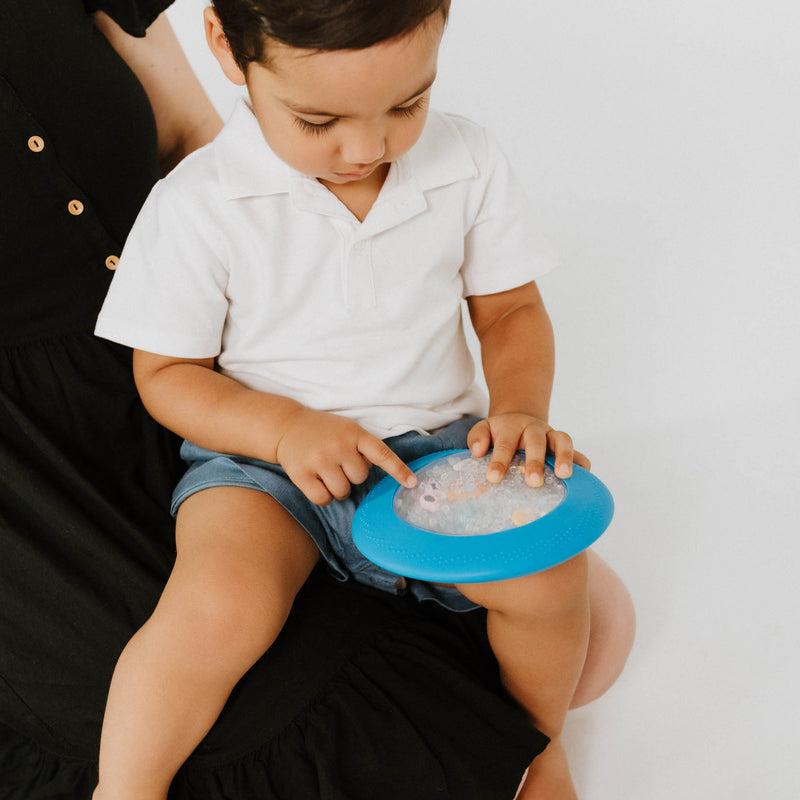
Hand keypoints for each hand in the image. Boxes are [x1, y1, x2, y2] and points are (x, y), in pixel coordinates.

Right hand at [275, 408, 416, 504]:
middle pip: (360, 479)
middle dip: (350, 475)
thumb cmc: (323, 431)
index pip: (382, 454)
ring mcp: (320, 459)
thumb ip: (363, 447)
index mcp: (354, 433)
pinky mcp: (302, 473)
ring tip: (325, 470)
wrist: (286, 426)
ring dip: (337, 488)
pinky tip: (315, 481)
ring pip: (342, 492)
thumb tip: (376, 472)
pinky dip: (323, 497)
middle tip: (336, 462)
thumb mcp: (347, 429)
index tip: (413, 483)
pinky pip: (324, 499)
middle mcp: (338, 445)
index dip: (399, 470)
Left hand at [467, 413, 590, 486]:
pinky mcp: (565, 447)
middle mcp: (534, 429)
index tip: (493, 478)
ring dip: (565, 456)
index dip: (500, 460)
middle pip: (536, 441)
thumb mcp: (484, 428)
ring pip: (563, 440)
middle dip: (535, 462)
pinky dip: (582, 464)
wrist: (520, 420)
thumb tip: (477, 451)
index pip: (506, 443)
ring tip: (564, 475)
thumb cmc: (500, 433)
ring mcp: (552, 436)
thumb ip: (477, 437)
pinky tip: (584, 478)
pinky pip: (579, 453)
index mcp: (512, 427)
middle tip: (533, 482)